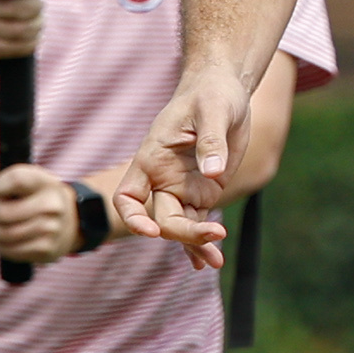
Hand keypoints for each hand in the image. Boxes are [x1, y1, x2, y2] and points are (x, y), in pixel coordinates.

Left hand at [0, 162, 78, 269]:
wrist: (68, 221)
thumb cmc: (32, 195)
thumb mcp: (18, 177)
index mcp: (45, 181)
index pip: (16, 179)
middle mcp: (52, 204)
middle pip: (2, 212)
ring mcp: (51, 229)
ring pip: (4, 234)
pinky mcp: (46, 250)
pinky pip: (9, 250)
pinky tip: (1, 239)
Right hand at [109, 62, 250, 271]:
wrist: (225, 91)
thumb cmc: (211, 94)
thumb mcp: (213, 111)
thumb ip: (211, 141)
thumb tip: (213, 174)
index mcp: (152, 158)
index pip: (128, 196)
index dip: (133, 217)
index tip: (151, 232)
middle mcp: (162, 178)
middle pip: (161, 218)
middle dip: (184, 233)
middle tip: (216, 235)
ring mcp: (182, 187)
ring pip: (181, 226)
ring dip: (196, 245)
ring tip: (216, 261)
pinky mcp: (202, 191)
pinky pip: (198, 221)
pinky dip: (203, 241)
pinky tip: (211, 261)